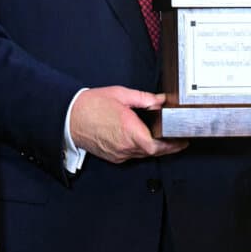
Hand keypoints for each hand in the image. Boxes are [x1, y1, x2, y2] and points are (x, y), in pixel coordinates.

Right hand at [68, 87, 186, 163]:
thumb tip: (160, 100)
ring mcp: (118, 153)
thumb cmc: (91, 105)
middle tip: (176, 139)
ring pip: (142, 154)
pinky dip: (139, 149)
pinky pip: (132, 155)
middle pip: (152, 152)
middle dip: (166, 147)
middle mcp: (125, 145)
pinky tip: (141, 139)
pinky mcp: (113, 157)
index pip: (156, 146)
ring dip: (153, 148)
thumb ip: (144, 98)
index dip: (171, 146)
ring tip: (161, 138)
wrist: (69, 117)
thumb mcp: (121, 94)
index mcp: (129, 130)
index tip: (181, 141)